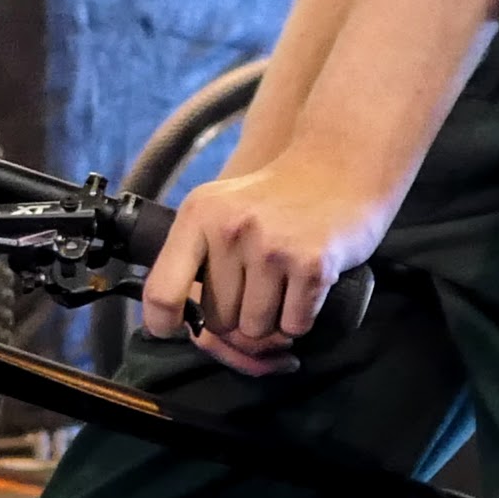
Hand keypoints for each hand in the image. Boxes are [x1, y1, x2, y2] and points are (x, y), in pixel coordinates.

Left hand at [142, 157, 394, 378]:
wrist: (338, 167)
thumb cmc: (273, 201)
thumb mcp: (218, 210)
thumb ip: (190, 256)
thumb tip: (169, 322)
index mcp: (199, 215)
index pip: (161, 293)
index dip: (163, 322)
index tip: (176, 327)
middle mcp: (231, 229)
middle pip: (219, 321)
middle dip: (239, 315)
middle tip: (259, 284)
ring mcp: (272, 248)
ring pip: (256, 329)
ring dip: (272, 320)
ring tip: (283, 284)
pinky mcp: (312, 265)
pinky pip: (294, 326)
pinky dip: (300, 318)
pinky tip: (305, 287)